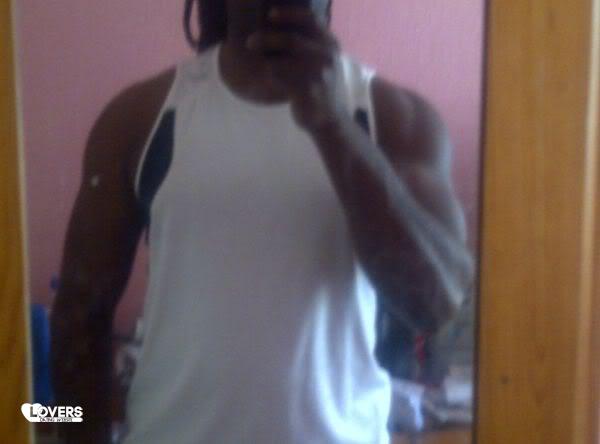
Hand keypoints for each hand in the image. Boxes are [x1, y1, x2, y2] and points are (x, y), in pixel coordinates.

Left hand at [246, 7, 345, 131]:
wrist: (330, 119)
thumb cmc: (320, 87)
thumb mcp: (322, 60)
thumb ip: (309, 43)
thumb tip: (278, 22)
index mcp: (330, 44)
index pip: (310, 19)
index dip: (288, 14)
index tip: (270, 14)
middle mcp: (326, 56)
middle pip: (290, 40)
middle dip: (266, 39)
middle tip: (250, 42)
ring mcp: (318, 74)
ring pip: (281, 61)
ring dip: (265, 60)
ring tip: (257, 61)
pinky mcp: (307, 91)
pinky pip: (280, 79)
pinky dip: (269, 76)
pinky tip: (265, 77)